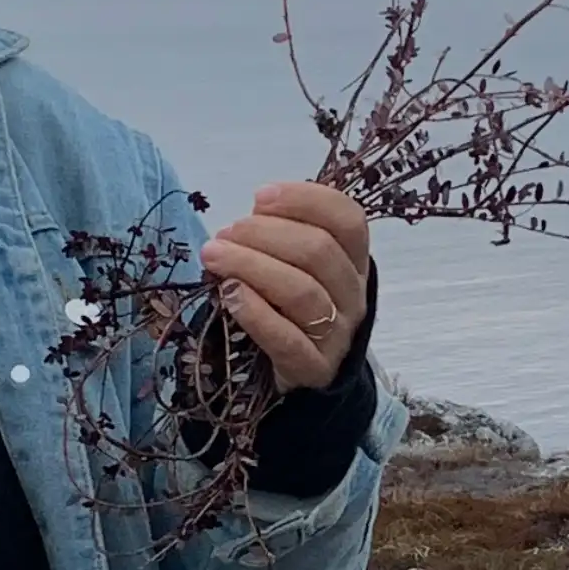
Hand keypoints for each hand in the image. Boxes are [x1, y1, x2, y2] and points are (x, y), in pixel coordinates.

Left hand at [198, 181, 372, 391]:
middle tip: (225, 234)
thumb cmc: (291, 306)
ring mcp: (338, 333)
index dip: (305, 200)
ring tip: (214, 257)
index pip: (347, 219)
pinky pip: (287, 338)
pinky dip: (255, 312)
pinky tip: (228, 294)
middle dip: (264, 234)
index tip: (260, 196)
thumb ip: (281, 237)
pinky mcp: (315, 368)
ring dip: (252, 267)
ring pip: (301, 291)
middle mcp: (353, 294)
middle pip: (319, 252)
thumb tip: (246, 220)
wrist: (304, 372)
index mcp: (354, 260)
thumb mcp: (295, 265)